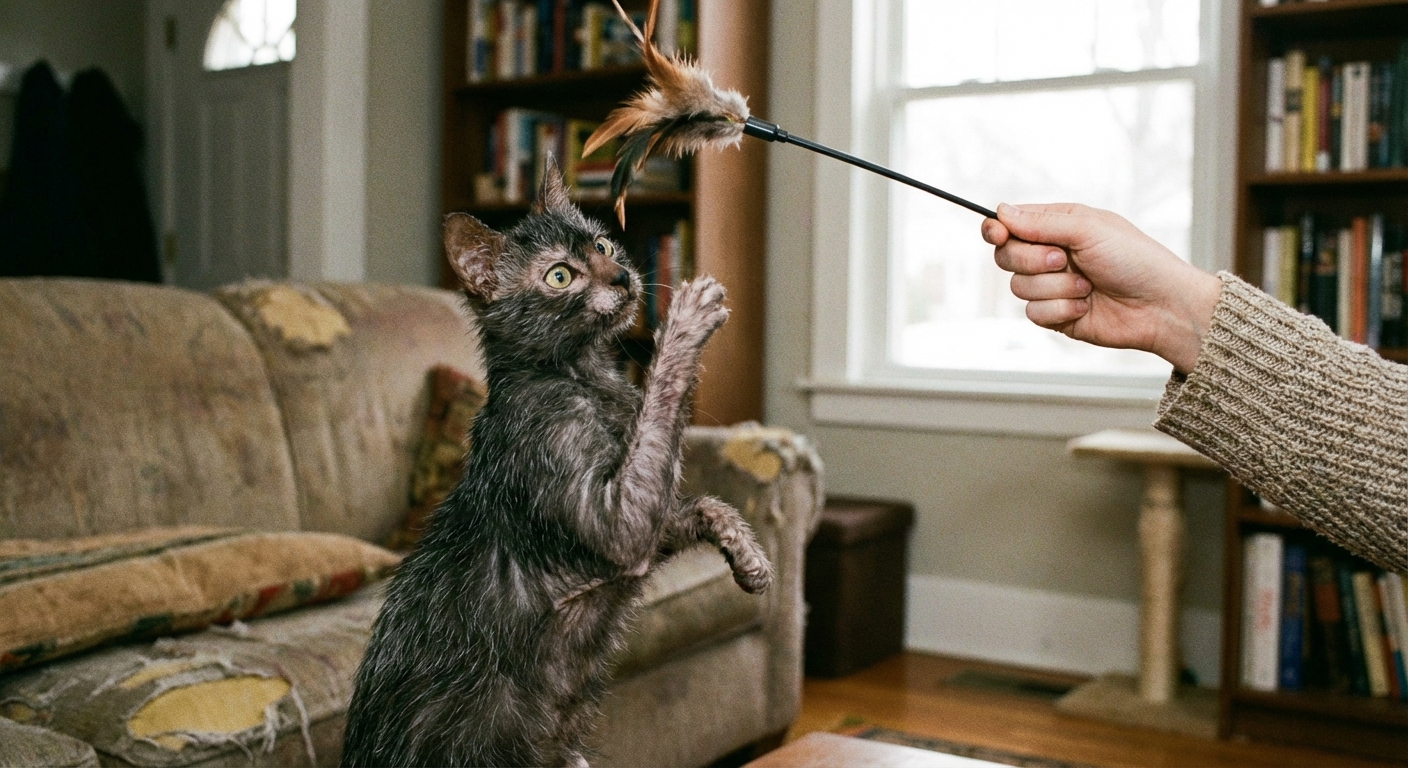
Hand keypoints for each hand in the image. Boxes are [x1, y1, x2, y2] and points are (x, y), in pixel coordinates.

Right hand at [981, 203, 1222, 374]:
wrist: (1161, 307)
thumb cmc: (1135, 260)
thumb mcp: (1089, 230)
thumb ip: (1041, 222)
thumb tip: (1001, 212)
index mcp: (1059, 226)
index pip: (1010, 224)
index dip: (997, 229)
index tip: (997, 234)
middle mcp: (1051, 254)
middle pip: (1006, 256)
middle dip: (1032, 260)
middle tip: (1063, 259)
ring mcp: (1052, 286)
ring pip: (1018, 287)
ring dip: (1055, 288)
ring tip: (1087, 286)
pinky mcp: (1055, 315)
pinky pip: (1033, 313)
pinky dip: (1060, 310)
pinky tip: (1086, 306)